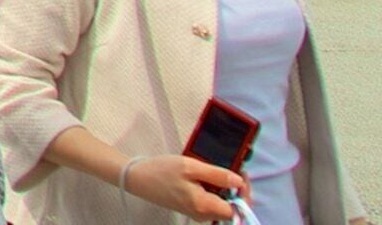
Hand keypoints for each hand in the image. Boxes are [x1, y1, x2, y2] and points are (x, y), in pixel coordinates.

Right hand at [120, 152, 245, 221]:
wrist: (138, 178)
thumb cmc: (161, 171)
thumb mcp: (190, 166)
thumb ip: (217, 175)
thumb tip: (239, 182)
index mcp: (204, 206)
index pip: (237, 210)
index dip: (244, 194)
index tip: (242, 175)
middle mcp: (203, 215)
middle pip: (231, 209)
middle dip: (237, 190)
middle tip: (234, 170)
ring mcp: (197, 214)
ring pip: (222, 206)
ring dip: (226, 190)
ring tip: (220, 171)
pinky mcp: (192, 209)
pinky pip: (212, 204)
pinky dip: (216, 191)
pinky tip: (208, 178)